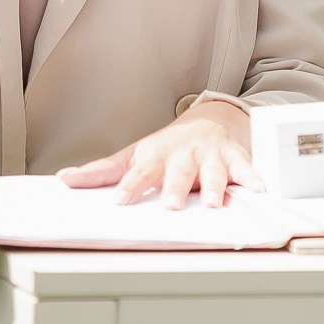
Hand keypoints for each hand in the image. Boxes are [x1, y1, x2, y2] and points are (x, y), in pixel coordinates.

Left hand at [56, 97, 262, 208]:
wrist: (211, 118)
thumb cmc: (168, 145)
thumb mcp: (134, 154)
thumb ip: (102, 171)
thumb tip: (64, 180)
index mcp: (155, 156)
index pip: (139, 172)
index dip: (131, 186)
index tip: (121, 199)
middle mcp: (182, 155)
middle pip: (178, 173)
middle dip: (175, 187)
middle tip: (172, 205)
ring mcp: (209, 156)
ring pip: (212, 172)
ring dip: (213, 187)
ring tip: (213, 203)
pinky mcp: (234, 157)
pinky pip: (246, 168)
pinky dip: (253, 177)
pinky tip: (259, 189)